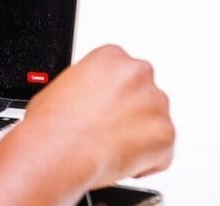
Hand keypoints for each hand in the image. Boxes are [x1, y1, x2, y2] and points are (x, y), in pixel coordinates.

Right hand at [25, 44, 174, 187]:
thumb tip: (91, 101)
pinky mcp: (166, 134)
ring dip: (139, 137)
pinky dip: (146, 162)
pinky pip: (162, 153)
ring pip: (155, 124)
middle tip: (108, 131)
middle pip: (144, 96)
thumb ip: (88, 87)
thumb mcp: (62, 87)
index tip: (104, 110)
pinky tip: (120, 161)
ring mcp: (156, 103)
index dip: (113, 97)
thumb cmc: (53, 123)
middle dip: (131, 114)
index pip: (124, 75)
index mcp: (112, 57)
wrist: (57, 151)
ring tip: (110, 148)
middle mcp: (139, 74)